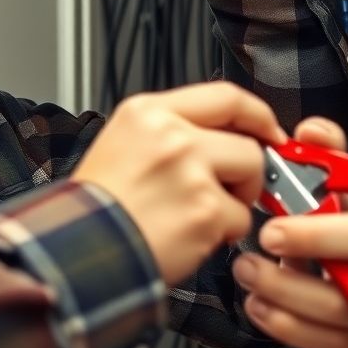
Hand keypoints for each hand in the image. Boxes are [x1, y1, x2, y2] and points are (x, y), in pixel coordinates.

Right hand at [71, 81, 283, 285]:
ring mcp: (190, 172)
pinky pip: (239, 220)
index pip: (226, 97)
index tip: (269, 131)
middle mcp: (171, 136)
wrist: (77, 250)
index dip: (257, 115)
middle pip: (247, 143)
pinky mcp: (205, 212)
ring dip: (235, 202)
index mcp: (149, 112)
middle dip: (246, 171)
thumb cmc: (97, 206)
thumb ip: (172, 131)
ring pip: (250, 178)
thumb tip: (224, 136)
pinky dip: (223, 234)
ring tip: (201, 215)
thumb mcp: (123, 143)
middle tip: (227, 191)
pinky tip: (191, 236)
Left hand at [232, 117, 347, 347]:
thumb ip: (326, 155)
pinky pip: (328, 343)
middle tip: (263, 242)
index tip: (279, 226)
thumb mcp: (337, 182)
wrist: (337, 259)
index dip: (323, 233)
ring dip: (283, 292)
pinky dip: (287, 325)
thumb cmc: (342, 220)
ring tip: (250, 271)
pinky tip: (261, 304)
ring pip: (336, 313)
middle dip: (299, 262)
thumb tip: (313, 133)